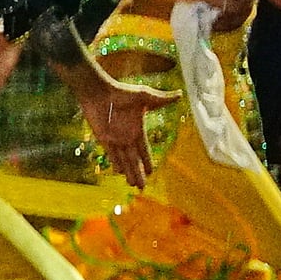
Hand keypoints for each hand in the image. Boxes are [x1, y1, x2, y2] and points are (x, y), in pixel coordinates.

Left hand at [66, 54, 156, 185]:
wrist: (100, 91)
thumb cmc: (122, 92)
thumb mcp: (145, 96)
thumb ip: (162, 99)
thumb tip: (180, 94)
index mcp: (138, 130)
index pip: (145, 150)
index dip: (148, 162)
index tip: (152, 173)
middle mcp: (127, 137)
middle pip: (135, 160)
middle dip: (139, 174)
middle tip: (143, 188)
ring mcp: (115, 139)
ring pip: (124, 160)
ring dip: (129, 172)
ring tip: (133, 185)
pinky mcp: (104, 139)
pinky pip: (111, 155)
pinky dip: (115, 163)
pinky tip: (120, 173)